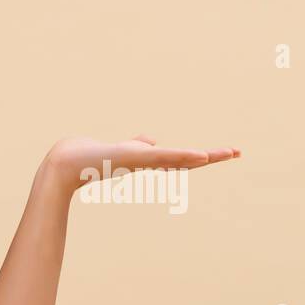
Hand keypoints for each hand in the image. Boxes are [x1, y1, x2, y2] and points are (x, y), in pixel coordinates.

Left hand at [41, 134, 240, 193]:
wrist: (67, 165)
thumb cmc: (90, 158)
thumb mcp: (120, 148)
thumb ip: (137, 145)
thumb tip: (151, 140)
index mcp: (148, 160)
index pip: (182, 157)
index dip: (203, 155)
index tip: (227, 152)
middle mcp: (148, 162)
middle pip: (187, 159)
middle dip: (212, 156)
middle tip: (237, 152)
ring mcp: (141, 161)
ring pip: (178, 158)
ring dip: (202, 156)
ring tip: (225, 153)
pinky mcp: (131, 157)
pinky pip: (160, 156)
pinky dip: (179, 156)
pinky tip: (196, 156)